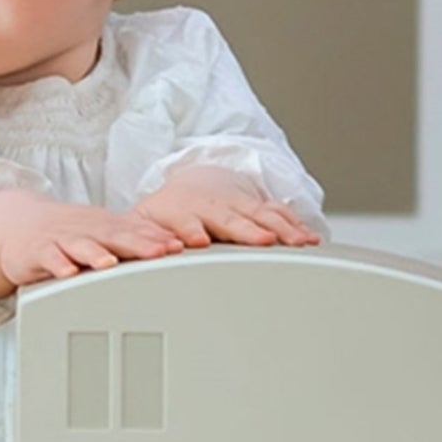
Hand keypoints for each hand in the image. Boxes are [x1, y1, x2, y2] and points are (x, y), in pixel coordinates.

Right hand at [0, 198, 185, 287]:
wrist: (20, 224)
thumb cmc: (69, 233)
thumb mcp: (103, 231)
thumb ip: (135, 238)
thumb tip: (175, 244)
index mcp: (106, 227)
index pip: (136, 230)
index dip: (158, 237)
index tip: (181, 246)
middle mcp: (87, 231)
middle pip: (115, 236)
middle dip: (138, 243)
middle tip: (159, 251)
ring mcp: (62, 240)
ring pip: (81, 246)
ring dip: (96, 253)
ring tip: (110, 263)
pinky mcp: (38, 251)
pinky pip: (49, 258)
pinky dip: (58, 264)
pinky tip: (67, 273)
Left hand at [134, 166, 320, 247]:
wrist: (193, 184)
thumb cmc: (168, 213)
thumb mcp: (145, 224)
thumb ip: (140, 240)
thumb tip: (130, 257)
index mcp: (181, 212)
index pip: (185, 221)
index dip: (191, 230)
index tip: (197, 241)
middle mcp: (213, 206)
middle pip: (230, 219)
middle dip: (246, 230)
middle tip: (262, 240)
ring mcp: (238, 204)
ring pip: (262, 215)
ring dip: (282, 228)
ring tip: (298, 242)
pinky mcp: (258, 207)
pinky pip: (281, 215)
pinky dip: (296, 226)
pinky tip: (310, 239)